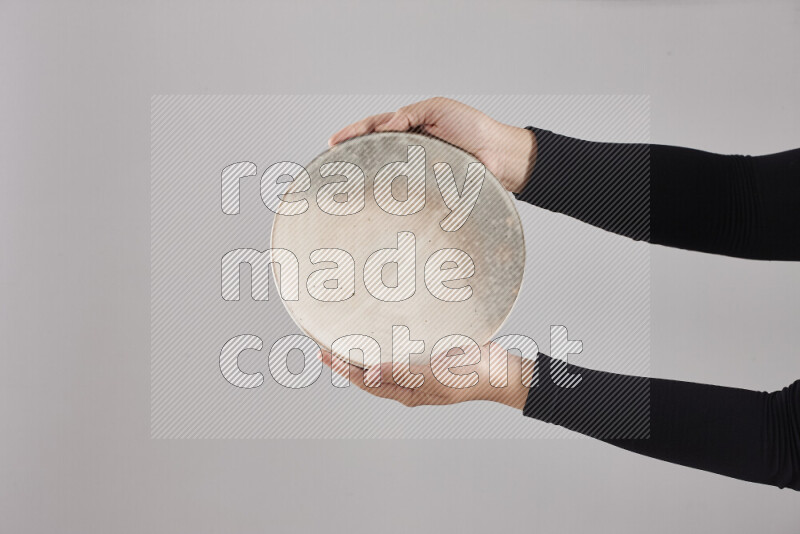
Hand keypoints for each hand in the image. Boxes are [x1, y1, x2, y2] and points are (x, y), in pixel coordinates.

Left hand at [318, 345, 532, 409]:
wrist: (501, 371)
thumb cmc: (470, 376)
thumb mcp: (433, 376)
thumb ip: (401, 373)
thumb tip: (366, 373)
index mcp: (407, 393)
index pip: (366, 381)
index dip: (343, 369)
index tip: (323, 353)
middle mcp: (409, 383)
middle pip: (369, 372)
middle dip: (345, 360)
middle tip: (322, 342)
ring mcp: (419, 370)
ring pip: (383, 361)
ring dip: (362, 350)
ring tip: (343, 337)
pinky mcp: (430, 355)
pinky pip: (400, 350)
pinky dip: (384, 342)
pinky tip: (378, 330)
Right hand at [328, 97, 536, 192]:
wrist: (499, 155)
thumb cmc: (473, 129)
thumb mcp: (439, 109)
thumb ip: (410, 115)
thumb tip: (385, 125)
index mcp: (410, 127)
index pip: (375, 127)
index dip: (353, 133)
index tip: (333, 142)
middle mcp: (409, 149)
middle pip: (374, 150)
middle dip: (352, 156)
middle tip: (332, 162)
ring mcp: (416, 169)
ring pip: (386, 172)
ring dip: (368, 176)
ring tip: (348, 179)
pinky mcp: (427, 188)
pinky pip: (405, 190)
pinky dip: (391, 195)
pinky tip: (378, 198)